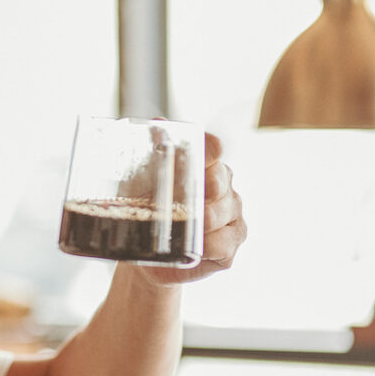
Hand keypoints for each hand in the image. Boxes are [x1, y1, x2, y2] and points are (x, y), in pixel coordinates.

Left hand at [136, 131, 245, 285]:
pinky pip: (222, 244)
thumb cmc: (147, 210)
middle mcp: (225, 188)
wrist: (145, 252)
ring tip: (178, 229)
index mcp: (207, 166)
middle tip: (180, 199)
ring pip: (220, 214)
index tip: (204, 152)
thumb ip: (150, 151)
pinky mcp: (230, 246)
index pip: (213, 148)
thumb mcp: (142, 182)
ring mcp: (232, 217)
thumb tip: (158, 122)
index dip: (209, 148)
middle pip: (219, 181)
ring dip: (199, 222)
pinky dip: (206, 246)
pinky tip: (195, 247)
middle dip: (201, 189)